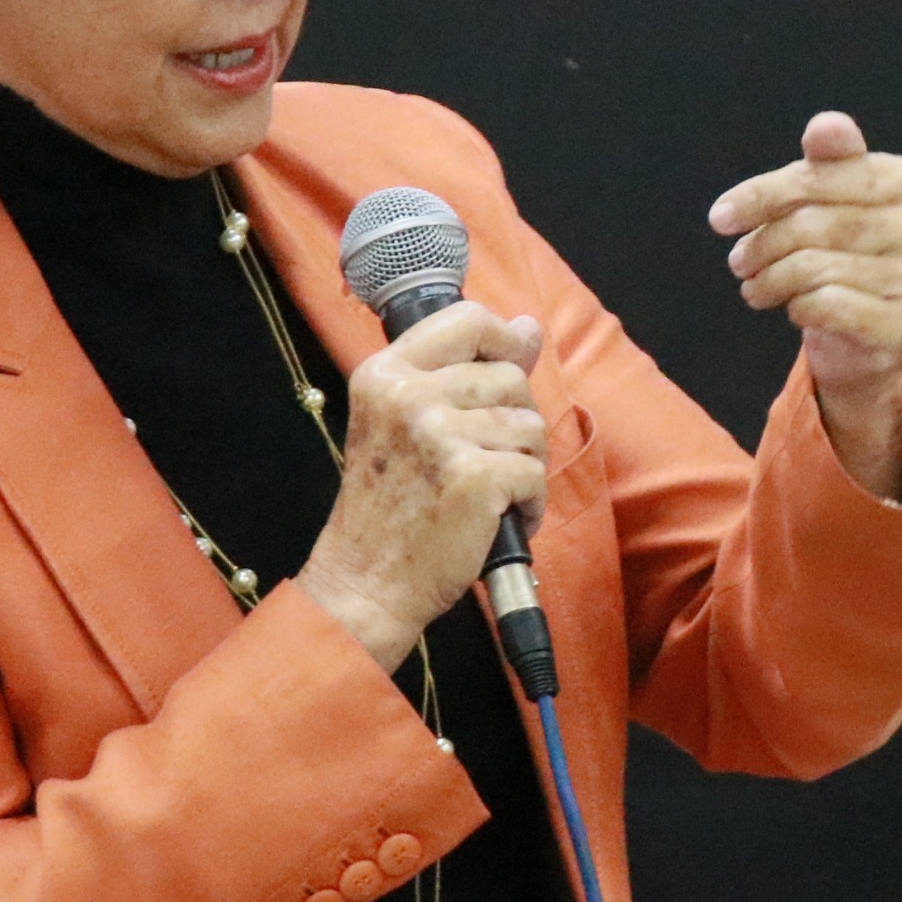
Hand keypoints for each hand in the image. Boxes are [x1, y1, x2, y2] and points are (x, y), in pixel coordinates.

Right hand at [293, 302, 545, 670]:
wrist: (366, 581)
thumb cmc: (390, 507)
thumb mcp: (405, 425)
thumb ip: (463, 372)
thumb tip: (529, 328)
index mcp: (384, 374)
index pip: (468, 320)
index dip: (504, 340)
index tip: (513, 362)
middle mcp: (408, 395)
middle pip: (510, 378)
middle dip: (513, 422)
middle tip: (481, 462)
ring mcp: (440, 434)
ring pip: (529, 426)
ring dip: (522, 465)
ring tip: (486, 494)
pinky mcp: (474, 475)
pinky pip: (535, 472)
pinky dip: (529, 504)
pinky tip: (497, 519)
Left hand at [707, 111, 901, 495]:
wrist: (877, 329)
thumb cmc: (852, 249)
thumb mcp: (839, 196)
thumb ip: (831, 159)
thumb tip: (825, 126)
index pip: (823, 176)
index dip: (762, 195)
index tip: (720, 217)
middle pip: (814, 224)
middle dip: (763, 243)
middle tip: (739, 261)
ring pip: (814, 268)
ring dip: (770, 280)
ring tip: (756, 288)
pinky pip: (827, 306)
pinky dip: (798, 307)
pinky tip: (794, 308)